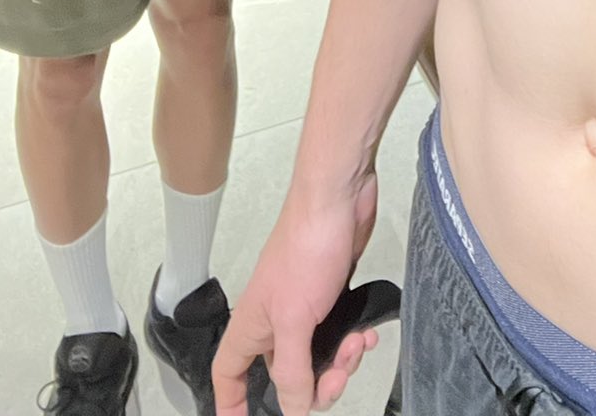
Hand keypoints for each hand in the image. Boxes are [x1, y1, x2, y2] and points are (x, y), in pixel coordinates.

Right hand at [213, 172, 380, 414]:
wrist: (340, 200)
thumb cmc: (306, 247)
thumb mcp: (294, 320)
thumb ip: (292, 370)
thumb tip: (294, 411)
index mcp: (252, 326)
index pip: (229, 374)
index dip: (232, 403)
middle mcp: (274, 320)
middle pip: (286, 377)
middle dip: (314, 386)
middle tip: (337, 376)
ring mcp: (303, 308)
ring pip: (318, 358)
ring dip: (341, 361)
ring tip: (357, 343)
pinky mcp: (330, 296)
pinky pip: (340, 335)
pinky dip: (354, 341)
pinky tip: (367, 333)